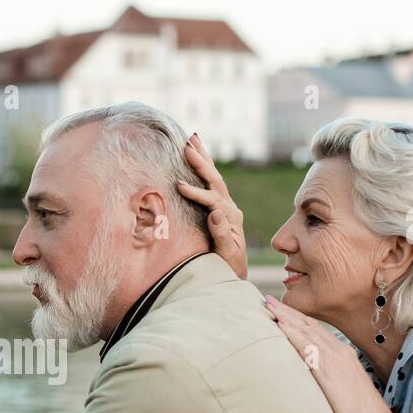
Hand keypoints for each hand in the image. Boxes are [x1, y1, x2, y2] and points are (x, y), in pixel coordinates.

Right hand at [176, 133, 246, 279]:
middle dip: (201, 161)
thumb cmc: (227, 266)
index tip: (179, 187)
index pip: (212, 200)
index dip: (196, 192)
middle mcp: (229, 208)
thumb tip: (215, 213)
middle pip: (215, 179)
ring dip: (203, 158)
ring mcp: (225, 206)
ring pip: (213, 177)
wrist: (233, 273)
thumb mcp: (227, 253)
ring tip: (192, 139)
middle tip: (188, 144)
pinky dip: (203, 168)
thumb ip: (222, 233)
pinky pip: (210, 183)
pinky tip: (197, 157)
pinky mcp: (219, 207)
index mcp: (231, 217)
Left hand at [263, 294, 383, 412]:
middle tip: (269, 299)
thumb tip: (314, 376)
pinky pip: (306, 346)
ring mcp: (332, 358)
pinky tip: (280, 326)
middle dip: (289, 311)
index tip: (283, 309)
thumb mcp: (343, 386)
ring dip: (285, 317)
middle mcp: (338, 350)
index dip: (299, 318)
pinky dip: (292, 334)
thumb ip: (329, 376)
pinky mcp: (326, 368)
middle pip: (308, 325)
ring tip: (268, 306)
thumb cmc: (358, 410)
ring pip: (305, 331)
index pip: (316, 330)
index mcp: (343, 353)